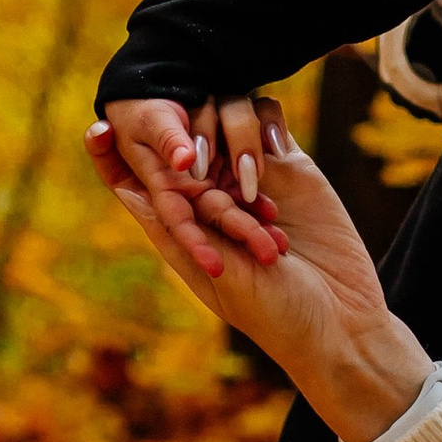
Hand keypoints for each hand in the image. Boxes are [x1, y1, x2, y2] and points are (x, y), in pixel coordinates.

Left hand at [83, 109, 429, 441]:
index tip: (101, 129)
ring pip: (223, 119)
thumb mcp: (214, 277)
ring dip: (232, 142)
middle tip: (204, 170)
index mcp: (179, 228)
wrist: (340, 322)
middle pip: (178, 136)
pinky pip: (267, 120)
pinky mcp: (291, 166)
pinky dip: (263, 126)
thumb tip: (124, 186)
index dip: (109, 152)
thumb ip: (176, 229)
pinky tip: (271, 154)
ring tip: (254, 195)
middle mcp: (210, 198)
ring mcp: (251, 178)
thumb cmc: (272, 315)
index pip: (132, 179)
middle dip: (185, 141)